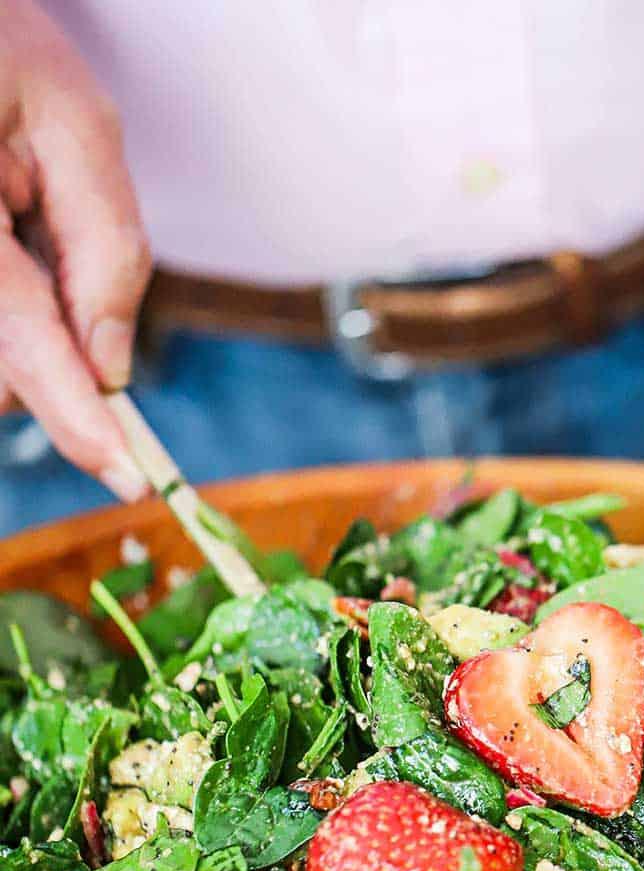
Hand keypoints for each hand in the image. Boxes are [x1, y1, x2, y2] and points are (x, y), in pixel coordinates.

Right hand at [0, 0, 148, 496]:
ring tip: (18, 218)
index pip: (22, 334)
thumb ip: (104, 245)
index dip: (76, 412)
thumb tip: (112, 366)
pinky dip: (14, 320)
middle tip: (50, 243)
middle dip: (54, 358)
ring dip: (29, 333)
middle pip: (2, 368)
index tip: (126, 473)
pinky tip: (10, 243)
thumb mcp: (72, 119)